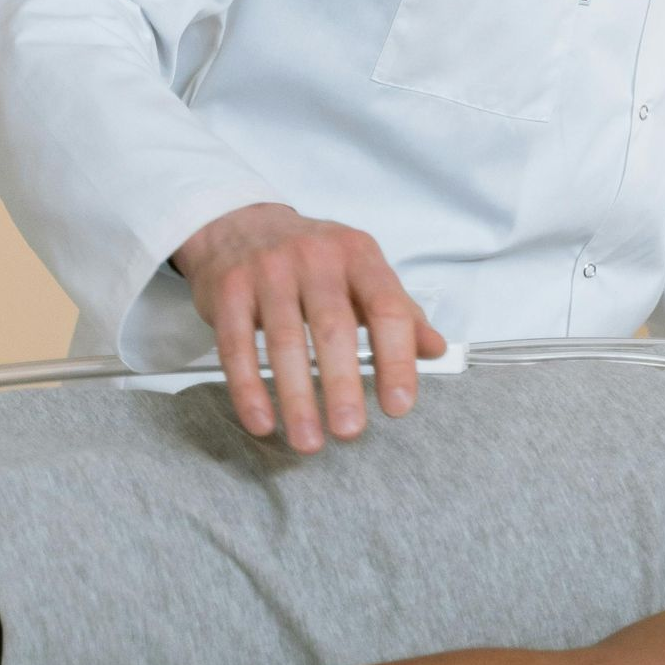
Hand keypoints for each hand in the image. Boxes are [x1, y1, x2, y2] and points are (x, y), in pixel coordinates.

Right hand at [172, 202, 444, 452]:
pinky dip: (249, 389)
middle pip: (333, 328)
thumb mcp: (362, 272)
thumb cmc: (311, 258)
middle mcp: (315, 258)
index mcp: (358, 255)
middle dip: (343, 385)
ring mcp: (268, 272)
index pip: (387, 309)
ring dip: (297, 398)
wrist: (240, 225)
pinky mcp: (229, 291)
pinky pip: (238, 346)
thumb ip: (399, 311)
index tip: (399, 405)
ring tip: (308, 440)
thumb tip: (435, 349)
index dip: (397, 360)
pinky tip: (262, 421)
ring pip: (285, 342)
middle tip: (350, 431)